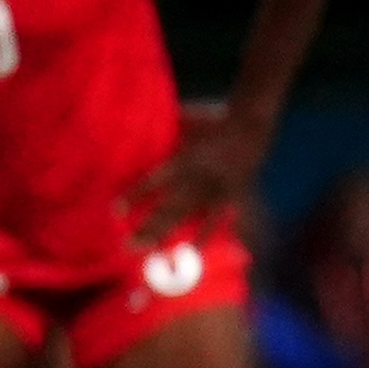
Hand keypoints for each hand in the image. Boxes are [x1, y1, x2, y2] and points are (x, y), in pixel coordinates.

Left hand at [122, 118, 265, 245]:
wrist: (252, 122)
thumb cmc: (216, 118)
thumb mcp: (188, 119)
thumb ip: (168, 129)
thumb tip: (145, 122)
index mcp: (185, 157)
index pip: (154, 179)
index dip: (135, 194)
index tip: (116, 210)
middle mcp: (196, 176)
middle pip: (168, 206)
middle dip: (147, 226)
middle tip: (127, 245)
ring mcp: (214, 188)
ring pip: (187, 214)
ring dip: (167, 232)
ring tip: (149, 249)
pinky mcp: (231, 195)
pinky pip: (216, 217)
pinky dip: (206, 233)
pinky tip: (193, 249)